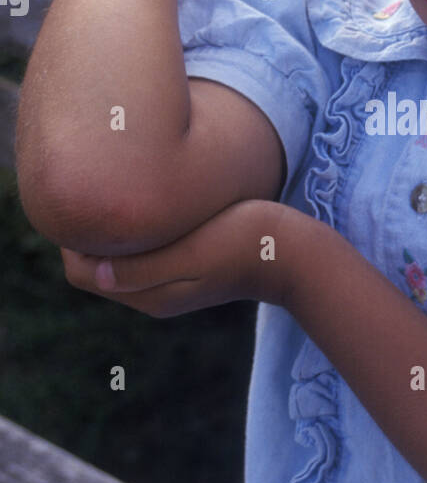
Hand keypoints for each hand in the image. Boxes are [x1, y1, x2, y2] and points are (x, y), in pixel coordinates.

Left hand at [59, 199, 270, 317]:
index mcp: (149, 296)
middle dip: (86, 231)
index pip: (81, 271)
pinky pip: (139, 249)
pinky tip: (143, 200)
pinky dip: (131, 229)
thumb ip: (144, 267)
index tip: (84, 195)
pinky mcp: (184, 266)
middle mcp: (152, 294)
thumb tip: (94, 269)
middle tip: (94, 186)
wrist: (297, 254)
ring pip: (116, 256)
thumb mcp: (194, 253)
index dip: (73, 236)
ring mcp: (168, 282)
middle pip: (94, 264)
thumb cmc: (248, 244)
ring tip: (116, 188)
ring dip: (110, 228)